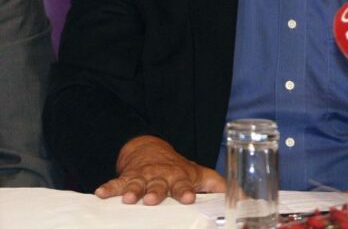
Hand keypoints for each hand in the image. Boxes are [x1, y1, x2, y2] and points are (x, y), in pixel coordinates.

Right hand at [95, 135, 225, 204]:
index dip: (186, 191)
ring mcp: (143, 176)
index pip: (185, 185)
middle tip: (153, 199)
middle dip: (156, 192)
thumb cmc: (180, 169)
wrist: (152, 151)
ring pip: (137, 184)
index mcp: (181, 178)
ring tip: (128, 198)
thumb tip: (246, 199)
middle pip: (159, 185)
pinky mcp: (127, 177)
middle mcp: (162, 177)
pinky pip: (116, 182)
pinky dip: (108, 187)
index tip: (188, 198)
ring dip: (132, 190)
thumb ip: (219, 187)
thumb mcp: (201, 175)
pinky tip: (100, 193)